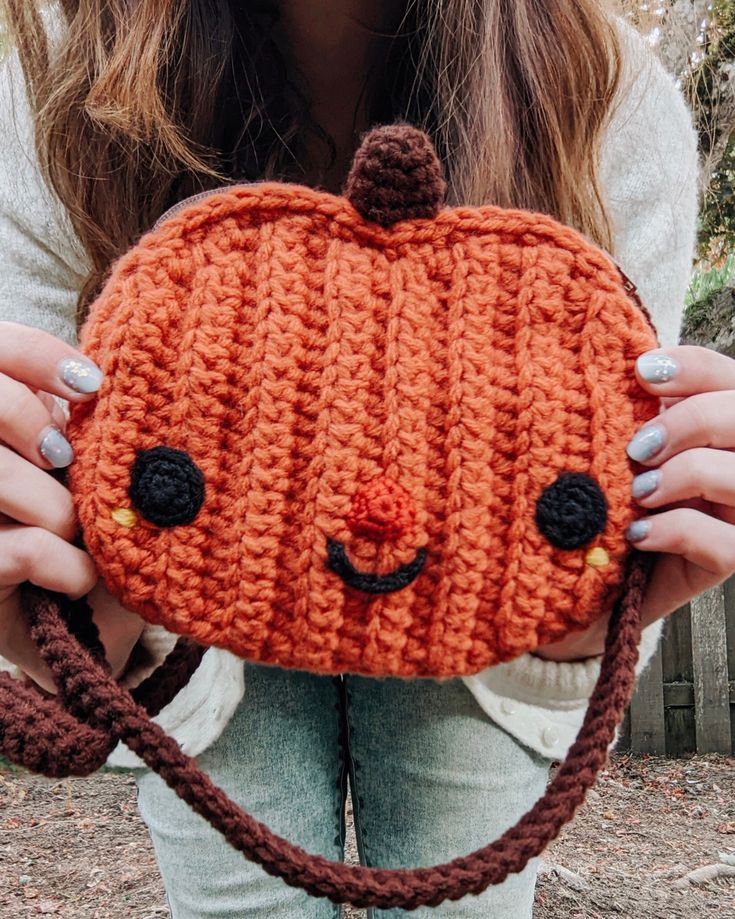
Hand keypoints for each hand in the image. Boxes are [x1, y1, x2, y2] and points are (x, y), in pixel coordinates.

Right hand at [0, 321, 143, 690]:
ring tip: (82, 536)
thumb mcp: (109, 475)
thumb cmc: (109, 538)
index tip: (91, 386)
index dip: (35, 354)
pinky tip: (79, 579)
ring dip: (58, 508)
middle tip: (67, 463)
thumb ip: (99, 426)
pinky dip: (63, 564)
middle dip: (34, 423)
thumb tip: (110, 381)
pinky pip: (18, 548)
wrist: (94, 630)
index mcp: (2, 427)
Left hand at [538, 345, 734, 661]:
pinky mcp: (731, 559)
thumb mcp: (617, 449)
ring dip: (686, 474)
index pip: (727, 377)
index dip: (692, 367)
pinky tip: (638, 534)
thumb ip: (634, 411)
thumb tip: (629, 368)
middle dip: (689, 422)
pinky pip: (726, 544)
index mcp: (718, 426)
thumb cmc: (604, 500)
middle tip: (637, 447)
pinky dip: (677, 531)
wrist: (586, 580)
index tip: (640, 373)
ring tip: (639, 492)